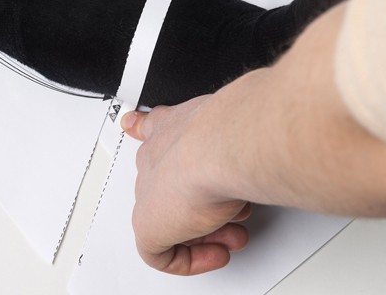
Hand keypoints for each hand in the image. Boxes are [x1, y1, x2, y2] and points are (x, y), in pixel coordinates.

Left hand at [121, 94, 250, 274]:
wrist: (219, 150)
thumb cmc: (227, 136)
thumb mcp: (232, 127)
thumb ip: (232, 133)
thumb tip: (250, 138)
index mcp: (169, 130)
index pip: (150, 130)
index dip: (145, 132)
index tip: (136, 127)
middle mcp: (157, 158)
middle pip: (169, 186)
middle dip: (205, 206)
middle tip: (235, 216)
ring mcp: (150, 192)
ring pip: (172, 219)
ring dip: (209, 231)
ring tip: (234, 233)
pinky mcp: (149, 227)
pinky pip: (160, 254)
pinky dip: (191, 259)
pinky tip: (215, 252)